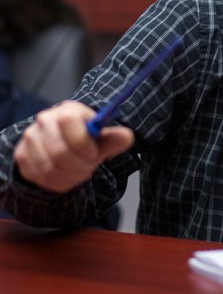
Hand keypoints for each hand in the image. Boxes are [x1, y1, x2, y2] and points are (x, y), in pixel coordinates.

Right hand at [14, 101, 134, 192]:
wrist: (61, 143)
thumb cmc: (84, 139)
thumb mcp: (101, 137)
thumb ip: (113, 138)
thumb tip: (127, 137)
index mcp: (67, 111)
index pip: (68, 122)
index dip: (82, 143)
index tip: (94, 154)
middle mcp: (45, 121)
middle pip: (59, 151)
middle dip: (79, 166)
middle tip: (89, 166)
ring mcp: (31, 138)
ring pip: (50, 168)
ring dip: (71, 176)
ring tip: (80, 170)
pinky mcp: (23, 156)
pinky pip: (42, 177)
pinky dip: (59, 183)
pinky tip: (67, 175)